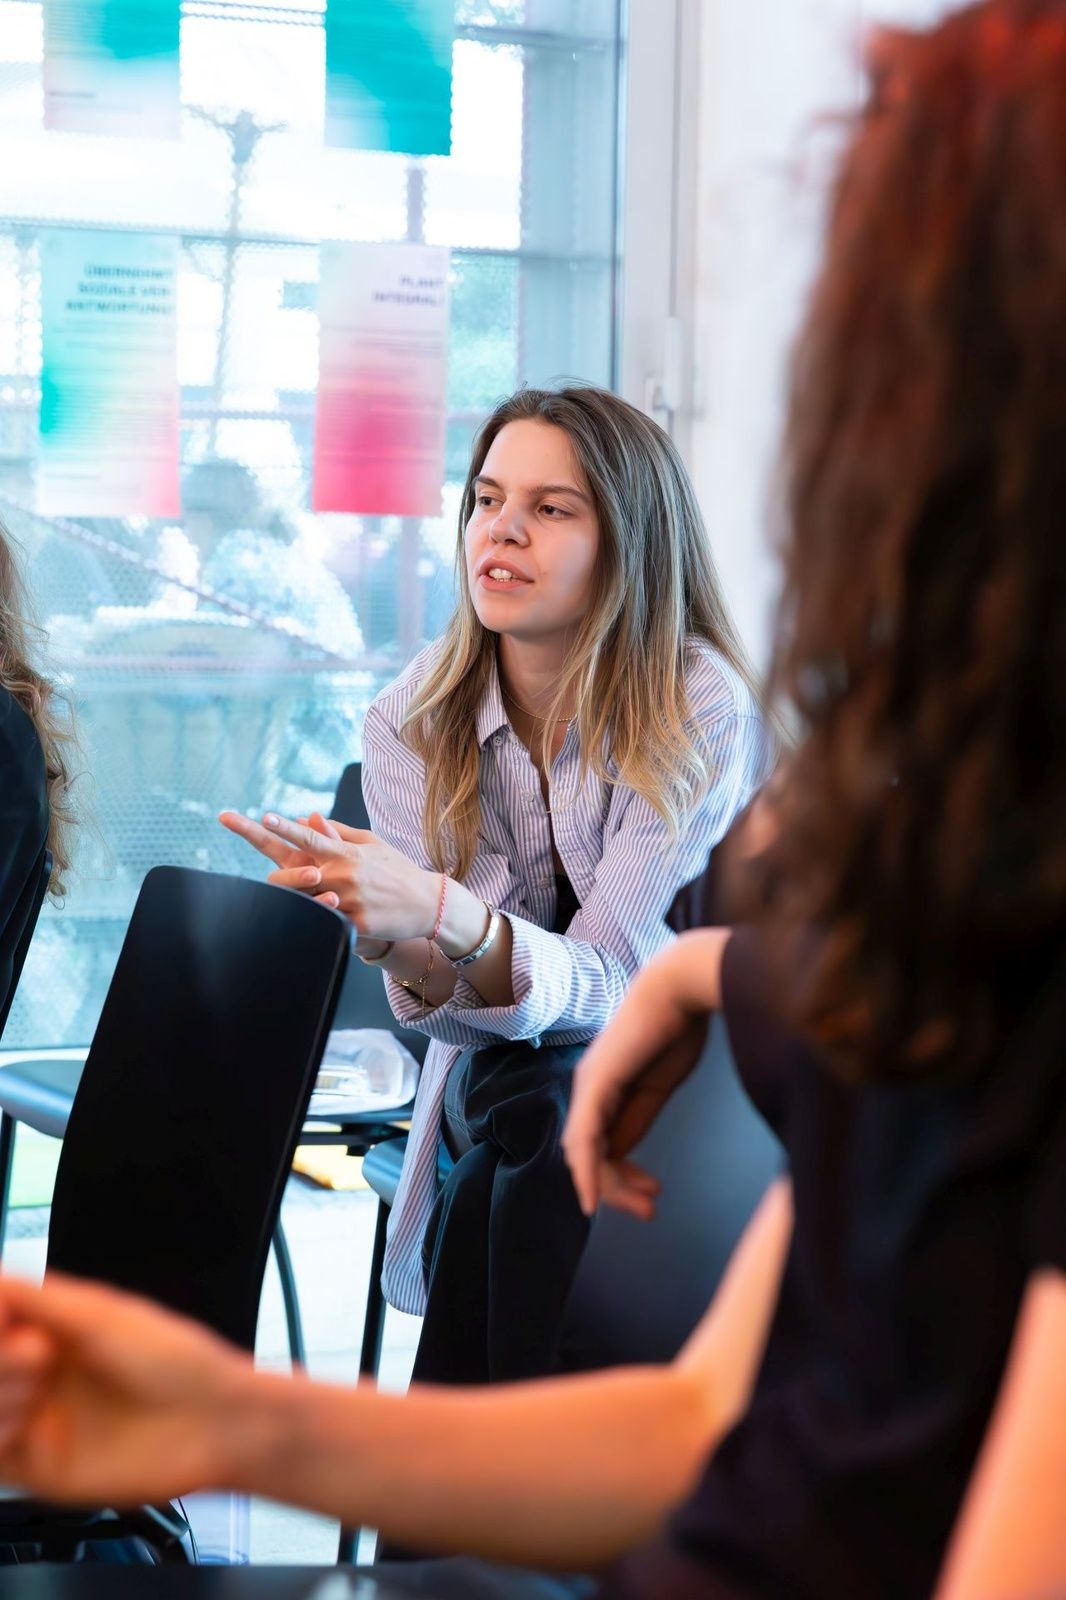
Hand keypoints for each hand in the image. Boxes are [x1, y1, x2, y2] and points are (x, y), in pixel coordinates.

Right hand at [0, 1273, 251, 1505]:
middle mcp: (43, 1374)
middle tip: (41, 1355)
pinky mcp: (41, 1468)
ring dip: (1, 1398)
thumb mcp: (106, 1316)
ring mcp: (41, 1420)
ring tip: (42, 1394)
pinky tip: (28, 1427)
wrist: (212, 1426)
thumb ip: (44, 1299)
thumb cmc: (178, 1361)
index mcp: (57, 1330)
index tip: (7, 1322)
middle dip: (2, 1359)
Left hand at [220, 808, 439, 941]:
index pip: (310, 837)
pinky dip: (319, 923)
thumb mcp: (371, 844)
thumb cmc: (397, 870)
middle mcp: (345, 875)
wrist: (428, 902)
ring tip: (293, 907)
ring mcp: (350, 900)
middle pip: (297, 876)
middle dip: (281, 880)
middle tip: (272, 883)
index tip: (265, 817)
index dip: (285, 827)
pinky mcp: (357, 924)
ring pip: (309, 902)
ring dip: (299, 903)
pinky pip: (328, 924)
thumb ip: (337, 831)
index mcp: (346, 853)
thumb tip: (307, 818)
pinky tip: (314, 927)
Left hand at [563, 930, 728, 1219]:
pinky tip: (595, 1198)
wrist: (681, 988)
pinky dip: (587, 1172)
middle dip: (617, 1187)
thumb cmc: (678, 1028)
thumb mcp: (659, 1086)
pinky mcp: (595, 1085)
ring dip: (610, 1186)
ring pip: (584, 1152)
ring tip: (643, 1206)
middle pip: (589, 1154)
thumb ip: (638, 1117)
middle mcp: (588, 1089)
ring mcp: (588, 1087)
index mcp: (605, 1089)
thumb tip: (620, 1154)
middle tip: (649, 1211)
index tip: (654, 1193)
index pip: (602, 1145)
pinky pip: (583, 1138)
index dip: (623, 1176)